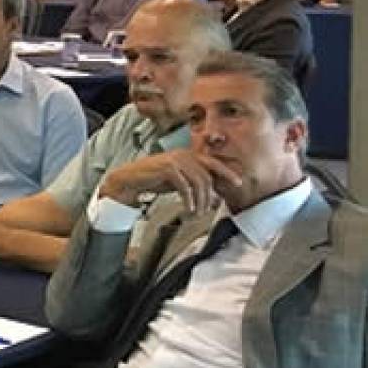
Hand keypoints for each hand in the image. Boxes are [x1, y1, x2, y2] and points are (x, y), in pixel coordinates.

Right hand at [98, 148, 220, 213]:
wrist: (129, 180)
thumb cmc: (153, 180)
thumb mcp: (178, 180)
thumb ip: (194, 182)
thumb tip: (213, 195)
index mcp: (187, 154)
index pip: (213, 162)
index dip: (227, 172)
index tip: (238, 183)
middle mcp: (183, 154)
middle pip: (207, 176)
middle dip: (210, 196)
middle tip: (208, 209)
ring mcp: (175, 160)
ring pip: (198, 182)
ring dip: (200, 200)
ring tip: (198, 212)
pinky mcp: (167, 168)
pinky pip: (185, 187)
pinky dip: (188, 200)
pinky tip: (188, 209)